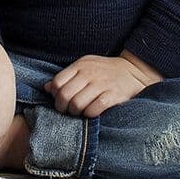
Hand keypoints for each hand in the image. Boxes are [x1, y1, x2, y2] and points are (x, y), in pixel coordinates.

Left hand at [45, 54, 159, 117]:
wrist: (133, 71)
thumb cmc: (105, 71)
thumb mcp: (85, 67)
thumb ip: (66, 76)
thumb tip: (46, 88)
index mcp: (80, 65)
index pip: (58, 82)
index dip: (55, 95)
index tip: (60, 101)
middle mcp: (89, 73)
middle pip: (65, 95)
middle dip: (62, 107)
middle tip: (67, 111)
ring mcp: (102, 84)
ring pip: (77, 103)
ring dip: (75, 112)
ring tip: (78, 113)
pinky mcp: (113, 95)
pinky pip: (94, 109)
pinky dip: (89, 114)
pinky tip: (91, 112)